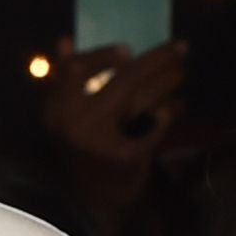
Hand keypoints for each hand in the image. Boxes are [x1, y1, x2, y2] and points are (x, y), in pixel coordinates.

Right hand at [37, 37, 188, 181]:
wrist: (96, 195)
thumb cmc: (82, 147)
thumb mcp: (65, 114)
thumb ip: (63, 79)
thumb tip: (65, 40)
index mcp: (54, 111)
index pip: (76, 70)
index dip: (103, 55)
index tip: (127, 49)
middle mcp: (74, 124)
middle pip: (123, 79)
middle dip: (156, 60)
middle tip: (179, 48)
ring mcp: (100, 140)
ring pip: (144, 98)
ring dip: (168, 80)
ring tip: (181, 72)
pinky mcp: (125, 155)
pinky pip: (156, 122)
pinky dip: (170, 112)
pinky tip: (177, 107)